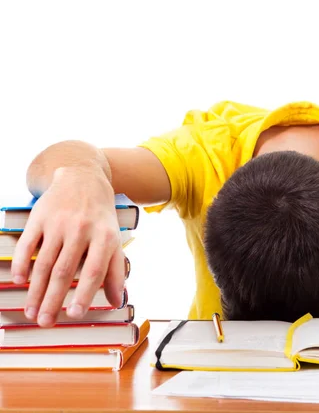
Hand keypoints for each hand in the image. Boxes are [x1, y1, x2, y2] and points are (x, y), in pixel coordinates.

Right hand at [11, 166, 124, 326]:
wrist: (82, 178)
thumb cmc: (101, 217)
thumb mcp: (114, 240)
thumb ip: (115, 271)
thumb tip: (117, 301)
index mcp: (104, 237)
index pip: (94, 271)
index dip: (84, 294)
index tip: (74, 315)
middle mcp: (81, 230)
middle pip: (65, 271)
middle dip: (53, 300)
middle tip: (45, 322)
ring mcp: (58, 223)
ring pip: (45, 263)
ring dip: (35, 290)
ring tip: (31, 312)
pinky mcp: (39, 218)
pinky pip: (27, 244)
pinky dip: (22, 263)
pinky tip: (19, 281)